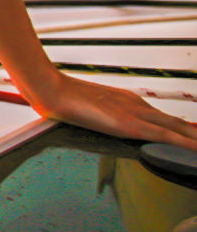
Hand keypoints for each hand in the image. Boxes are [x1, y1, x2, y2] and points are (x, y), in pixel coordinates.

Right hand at [25, 70, 196, 150]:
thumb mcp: (85, 107)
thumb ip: (96, 114)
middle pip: (177, 124)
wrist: (50, 88)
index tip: (194, 137)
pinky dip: (187, 144)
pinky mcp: (130, 125)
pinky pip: (167, 136)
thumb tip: (94, 121)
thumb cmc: (59, 97)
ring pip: (178, 129)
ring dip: (195, 138)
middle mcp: (137, 105)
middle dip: (194, 135)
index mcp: (128, 101)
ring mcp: (135, 113)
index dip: (183, 130)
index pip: (164, 119)